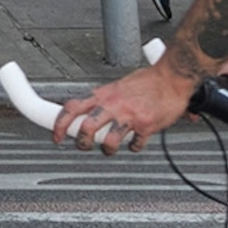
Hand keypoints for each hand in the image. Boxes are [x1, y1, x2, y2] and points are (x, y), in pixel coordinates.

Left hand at [51, 60, 198, 153]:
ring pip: (108, 142)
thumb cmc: (146, 81)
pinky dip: (134, 147)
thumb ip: (103, 100)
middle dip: (81, 142)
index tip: (56, 136)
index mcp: (103, 94)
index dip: (59, 124)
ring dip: (107, 149)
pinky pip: (135, 145)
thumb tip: (89, 113)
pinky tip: (135, 142)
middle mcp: (113, 105)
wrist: (171, 78)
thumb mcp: (117, 86)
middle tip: (84, 146)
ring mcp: (129, 116)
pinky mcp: (145, 126)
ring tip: (110, 148)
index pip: (72, 107)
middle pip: (86, 129)